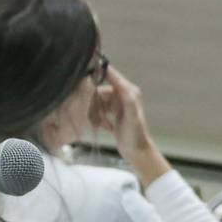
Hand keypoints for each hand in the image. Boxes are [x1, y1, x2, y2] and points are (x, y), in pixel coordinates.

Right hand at [92, 65, 169, 186]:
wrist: (136, 152)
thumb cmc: (135, 135)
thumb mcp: (132, 118)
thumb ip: (128, 100)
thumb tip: (120, 82)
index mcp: (129, 91)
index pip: (111, 75)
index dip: (99, 71)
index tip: (84, 69)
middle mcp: (123, 94)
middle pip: (99, 91)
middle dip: (94, 105)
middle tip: (95, 118)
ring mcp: (116, 102)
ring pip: (96, 101)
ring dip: (96, 114)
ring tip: (104, 126)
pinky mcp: (112, 111)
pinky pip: (97, 109)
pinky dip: (99, 119)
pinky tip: (107, 128)